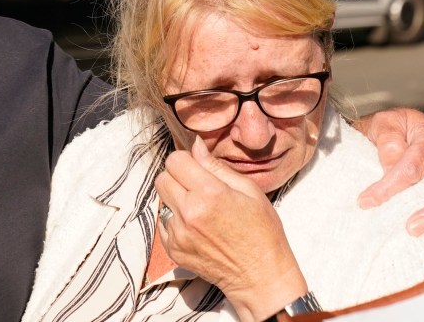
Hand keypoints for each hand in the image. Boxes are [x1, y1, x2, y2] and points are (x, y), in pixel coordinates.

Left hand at [155, 137, 306, 321]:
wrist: (260, 277)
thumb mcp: (249, 191)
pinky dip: (175, 219)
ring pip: (161, 199)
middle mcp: (189, 213)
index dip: (186, 160)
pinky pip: (163, 221)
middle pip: (163, 178)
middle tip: (197, 186)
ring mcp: (178, 233)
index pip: (175, 161)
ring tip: (199, 208)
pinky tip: (196, 226)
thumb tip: (195, 146)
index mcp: (209, 194)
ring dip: (175, 198)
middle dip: (177, 177)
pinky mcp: (173, 249)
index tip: (196, 167)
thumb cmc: (262, 233)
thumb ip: (217, 166)